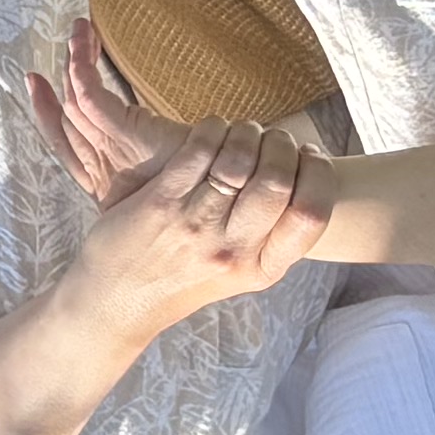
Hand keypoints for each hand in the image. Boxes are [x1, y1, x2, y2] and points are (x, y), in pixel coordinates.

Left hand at [33, 22, 324, 331]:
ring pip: (238, 160)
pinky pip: (198, 150)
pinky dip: (211, 129)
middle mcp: (232, 251)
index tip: (307, 156)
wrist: (115, 304)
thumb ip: (269, 236)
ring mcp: (195, 226)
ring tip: (241, 132)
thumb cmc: (178, 281)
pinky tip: (211, 130)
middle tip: (270, 138)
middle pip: (278, 181)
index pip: (312, 215)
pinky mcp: (159, 203)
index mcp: (261, 268)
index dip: (319, 174)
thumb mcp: (238, 273)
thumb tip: (300, 177)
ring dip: (245, 132)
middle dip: (280, 145)